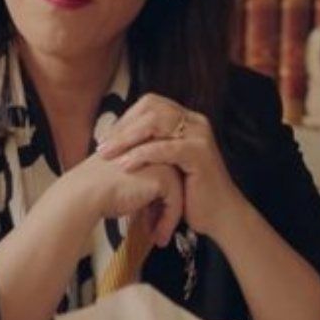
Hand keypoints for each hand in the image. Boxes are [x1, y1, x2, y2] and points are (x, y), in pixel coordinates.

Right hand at [65, 153, 183, 246]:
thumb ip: (135, 179)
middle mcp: (153, 147)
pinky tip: (158, 237)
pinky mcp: (164, 176)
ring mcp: (161, 160)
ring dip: (169, 218)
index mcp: (140, 143)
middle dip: (165, 208)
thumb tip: (149, 199)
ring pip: (177, 192)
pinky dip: (168, 222)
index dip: (156, 197)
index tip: (150, 218)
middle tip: (158, 230)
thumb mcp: (118, 177)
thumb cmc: (93, 188)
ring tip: (159, 238)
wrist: (85, 193)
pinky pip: (175, 202)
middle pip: (170, 181)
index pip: (159, 170)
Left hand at [96, 93, 248, 238]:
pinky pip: (165, 147)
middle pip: (151, 108)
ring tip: (107, 155)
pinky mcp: (200, 153)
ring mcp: (200, 135)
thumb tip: (113, 135)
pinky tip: (124, 166)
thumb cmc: (188, 191)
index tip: (105, 139)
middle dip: (122, 127)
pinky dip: (142, 155)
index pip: (150, 104)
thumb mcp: (165, 162)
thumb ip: (148, 144)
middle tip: (101, 147)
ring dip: (127, 138)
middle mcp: (195, 121)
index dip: (125, 119)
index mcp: (187, 119)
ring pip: (156, 124)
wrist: (218, 215)